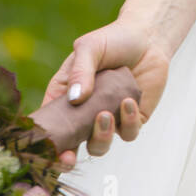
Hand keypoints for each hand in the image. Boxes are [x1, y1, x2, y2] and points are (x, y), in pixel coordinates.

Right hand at [40, 20, 170, 170]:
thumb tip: (76, 99)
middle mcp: (85, 113)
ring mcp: (109, 118)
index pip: (50, 125)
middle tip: (70, 157)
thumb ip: (81, 71)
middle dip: (67, 157)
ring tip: (105, 114)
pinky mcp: (131, 118)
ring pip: (99, 145)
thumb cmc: (113, 40)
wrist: (148, 37)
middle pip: (71, 145)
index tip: (48, 149)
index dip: (46, 141)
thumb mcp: (90, 48)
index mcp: (66, 96)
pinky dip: (127, 123)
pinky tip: (128, 101)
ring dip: (100, 137)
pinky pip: (128, 133)